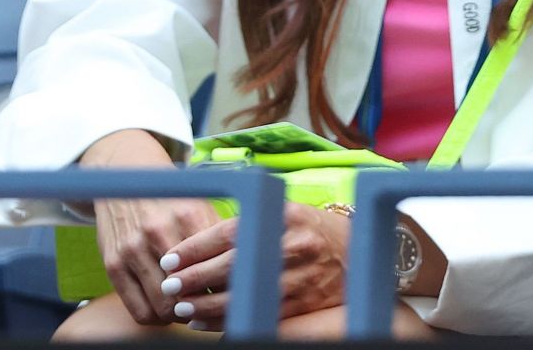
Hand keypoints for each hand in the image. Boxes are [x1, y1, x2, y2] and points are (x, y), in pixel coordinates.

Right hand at [79, 130, 219, 326]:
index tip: (236, 294)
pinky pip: (138, 309)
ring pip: (163, 305)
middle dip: (205, 304)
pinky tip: (167, 311)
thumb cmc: (172, 197)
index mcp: (188, 214)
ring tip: (191, 310)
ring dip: (180, 315)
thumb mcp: (200, 205)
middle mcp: (158, 231)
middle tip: (214, 307)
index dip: (228, 286)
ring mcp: (132, 249)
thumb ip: (218, 235)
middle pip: (188, 289)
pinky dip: (156, 318)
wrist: (126, 174)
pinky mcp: (112, 264)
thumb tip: (246, 266)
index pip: (215, 265)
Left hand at [159, 201, 351, 330]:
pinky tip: (204, 320)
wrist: (364, 253)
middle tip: (169, 284)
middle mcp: (295, 244)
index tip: (171, 259)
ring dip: (205, 303)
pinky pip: (256, 314)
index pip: (230, 230)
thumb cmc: (316, 230)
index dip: (196, 247)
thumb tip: (199, 242)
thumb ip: (253, 220)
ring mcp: (301, 275)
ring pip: (242, 294)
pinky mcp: (303, 302)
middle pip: (232, 264)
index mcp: (287, 215)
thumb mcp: (289, 212)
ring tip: (180, 305)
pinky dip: (226, 320)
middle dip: (194, 277)